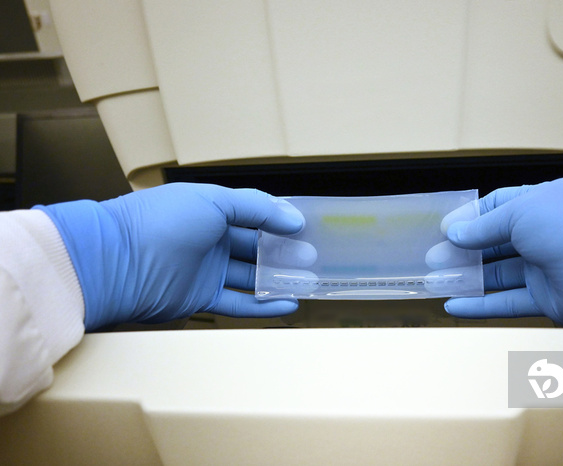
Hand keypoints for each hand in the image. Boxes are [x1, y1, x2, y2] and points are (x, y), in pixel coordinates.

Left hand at [36, 183, 304, 330]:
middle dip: (285, 251)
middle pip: (256, 247)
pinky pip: (238, 303)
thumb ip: (256, 207)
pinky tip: (288, 304)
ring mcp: (205, 270)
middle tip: (314, 257)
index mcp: (210, 209)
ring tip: (309, 282)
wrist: (116, 262)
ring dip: (279, 279)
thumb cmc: (161, 221)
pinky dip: (263, 305)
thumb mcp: (213, 201)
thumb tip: (293, 218)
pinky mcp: (200, 299)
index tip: (307, 227)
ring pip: (250, 276)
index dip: (280, 220)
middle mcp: (209, 239)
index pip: (253, 214)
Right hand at [444, 177, 562, 340]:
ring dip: (465, 279)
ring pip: (497, 275)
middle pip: (493, 244)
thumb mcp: (521, 212)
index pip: (498, 207)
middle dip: (461, 252)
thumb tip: (454, 233)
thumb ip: (485, 226)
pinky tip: (454, 306)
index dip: (470, 218)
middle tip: (431, 260)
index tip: (445, 231)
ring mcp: (545, 269)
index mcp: (540, 204)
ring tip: (434, 282)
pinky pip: (508, 303)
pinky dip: (480, 305)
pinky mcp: (548, 300)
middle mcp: (543, 235)